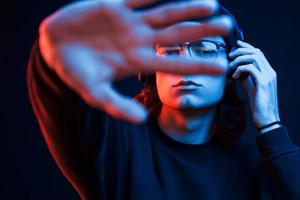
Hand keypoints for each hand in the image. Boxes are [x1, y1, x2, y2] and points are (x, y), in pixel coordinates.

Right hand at [39, 0, 232, 122]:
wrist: (55, 49)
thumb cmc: (76, 73)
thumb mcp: (95, 94)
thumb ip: (118, 106)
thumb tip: (143, 120)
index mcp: (136, 62)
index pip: (173, 63)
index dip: (196, 64)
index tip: (221, 66)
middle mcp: (138, 40)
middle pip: (176, 35)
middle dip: (201, 31)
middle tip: (227, 27)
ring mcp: (128, 22)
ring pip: (164, 12)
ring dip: (187, 8)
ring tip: (212, 3)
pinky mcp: (114, 5)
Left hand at [229, 40, 279, 127]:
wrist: (266, 118)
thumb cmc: (258, 104)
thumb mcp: (251, 87)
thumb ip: (246, 77)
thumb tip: (236, 70)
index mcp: (268, 72)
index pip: (258, 53)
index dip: (247, 46)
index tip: (236, 44)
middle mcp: (270, 72)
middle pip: (256, 52)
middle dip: (241, 51)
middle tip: (230, 56)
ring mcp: (268, 77)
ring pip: (253, 57)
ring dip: (239, 59)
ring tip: (231, 67)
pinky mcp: (263, 83)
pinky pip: (250, 68)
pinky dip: (240, 69)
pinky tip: (235, 76)